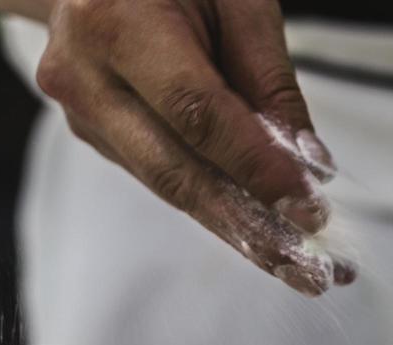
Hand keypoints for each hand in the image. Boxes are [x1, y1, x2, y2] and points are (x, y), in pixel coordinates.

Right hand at [32, 0, 349, 293]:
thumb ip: (269, 77)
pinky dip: (217, 205)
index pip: (195, 113)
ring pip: (169, 185)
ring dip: (238, 230)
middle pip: (175, 170)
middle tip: (310, 272)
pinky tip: (263, 230)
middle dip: (249, 227)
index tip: (310, 209)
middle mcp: (83, 72)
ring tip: (299, 265)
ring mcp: (81, 110)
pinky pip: (164, 177)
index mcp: (113, 19)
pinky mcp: (94, 134)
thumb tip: (309, 165)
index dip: (255, 167)